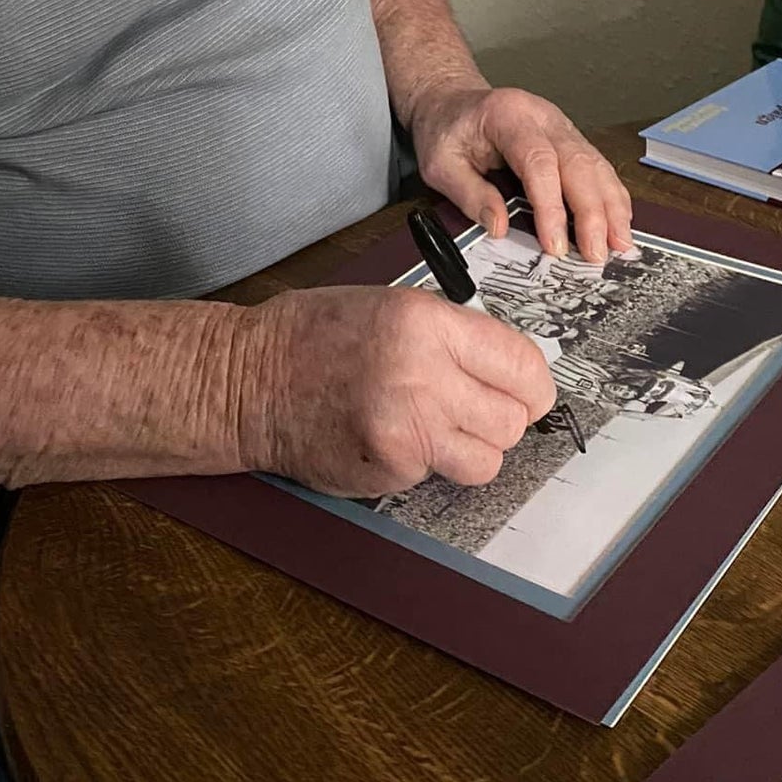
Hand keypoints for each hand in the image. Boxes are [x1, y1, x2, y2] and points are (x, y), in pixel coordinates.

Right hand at [232, 282, 557, 496]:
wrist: (249, 379)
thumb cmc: (314, 336)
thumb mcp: (392, 307)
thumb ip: (455, 336)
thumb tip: (513, 370)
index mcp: (427, 323)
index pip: (523, 365)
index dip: (533, 384)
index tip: (529, 391)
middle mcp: (424, 375)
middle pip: (513, 420)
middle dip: (502, 418)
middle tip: (474, 408)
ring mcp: (408, 429)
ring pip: (488, 459)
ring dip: (471, 447)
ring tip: (435, 425)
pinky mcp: (391, 469)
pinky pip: (439, 474)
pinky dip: (425, 462)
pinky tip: (392, 437)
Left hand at [409, 83, 633, 261]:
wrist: (453, 102)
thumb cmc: (447, 129)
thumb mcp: (440, 163)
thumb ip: (469, 194)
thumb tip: (499, 227)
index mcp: (509, 116)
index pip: (539, 162)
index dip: (551, 206)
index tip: (555, 243)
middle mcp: (543, 117)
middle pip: (578, 163)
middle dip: (592, 213)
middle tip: (596, 253)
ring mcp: (561, 126)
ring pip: (596, 165)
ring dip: (611, 207)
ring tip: (618, 244)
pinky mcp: (569, 139)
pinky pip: (598, 167)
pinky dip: (611, 197)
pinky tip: (619, 222)